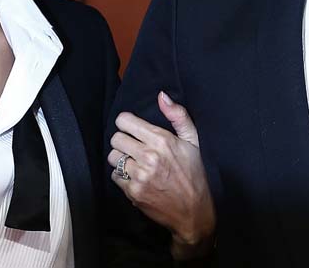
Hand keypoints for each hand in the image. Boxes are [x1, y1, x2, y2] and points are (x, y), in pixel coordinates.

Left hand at [108, 91, 215, 258]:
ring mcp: (139, 175)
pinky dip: (123, 176)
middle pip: (116, 138)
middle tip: (134, 147)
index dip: (126, 123)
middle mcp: (148, 156)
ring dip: (121, 158)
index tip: (132, 128)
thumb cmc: (195, 174)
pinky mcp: (133, 192)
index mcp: (162, 140)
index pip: (124, 121)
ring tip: (135, 162)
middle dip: (123, 140)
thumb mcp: (193, 141)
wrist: (195, 212)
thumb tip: (162, 96)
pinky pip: (115, 176)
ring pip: (113, 157)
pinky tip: (137, 177)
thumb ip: (178, 115)